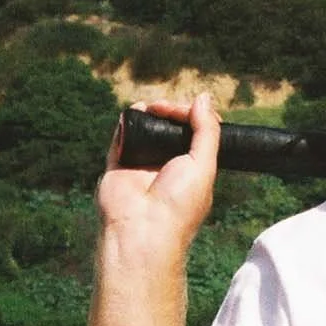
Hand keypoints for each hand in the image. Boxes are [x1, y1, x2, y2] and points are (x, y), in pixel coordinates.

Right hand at [97, 92, 219, 258]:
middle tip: (167, 107)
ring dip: (149, 112)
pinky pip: (122, 136)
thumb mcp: (204, 164)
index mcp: (192, 170)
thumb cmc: (179, 204)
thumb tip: (203, 98)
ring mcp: (142, 164)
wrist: (142, 228)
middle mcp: (167, 166)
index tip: (194, 109)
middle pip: (170, 127)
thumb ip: (207, 131)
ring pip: (146, 128)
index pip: (196, 134)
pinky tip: (135, 111)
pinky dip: (127, 121)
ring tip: (151, 107)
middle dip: (171, 111)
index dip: (195, 116)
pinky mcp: (118, 163)